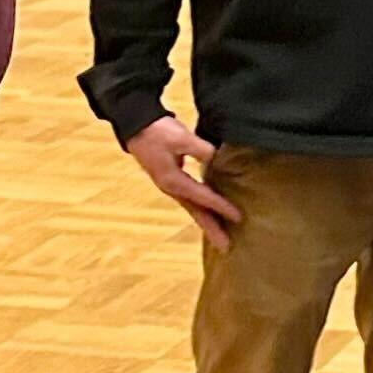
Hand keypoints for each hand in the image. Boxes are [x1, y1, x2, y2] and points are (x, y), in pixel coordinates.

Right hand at [124, 114, 241, 250]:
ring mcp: (170, 185)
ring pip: (192, 207)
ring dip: (207, 221)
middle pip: (195, 211)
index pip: (203, 197)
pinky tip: (210, 212)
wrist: (135, 125)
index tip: (238, 217)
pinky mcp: (171, 179)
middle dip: (211, 228)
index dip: (221, 206)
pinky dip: (201, 208)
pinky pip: (190, 199)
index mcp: (173, 180)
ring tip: (220, 236)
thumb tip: (219, 159)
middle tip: (226, 247)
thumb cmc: (157, 131)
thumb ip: (202, 150)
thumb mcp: (181, 137)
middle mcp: (171, 188)